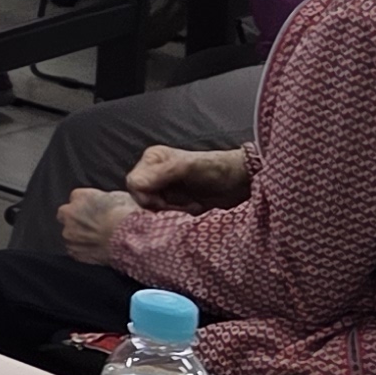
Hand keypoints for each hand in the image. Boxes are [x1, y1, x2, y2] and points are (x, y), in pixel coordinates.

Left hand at [56, 187, 139, 260]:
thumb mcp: (118, 197)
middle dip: (77, 219)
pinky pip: (75, 250)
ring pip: (70, 233)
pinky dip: (83, 250)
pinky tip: (96, 251)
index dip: (87, 206)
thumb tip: (105, 202)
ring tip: (97, 240)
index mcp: (79, 196)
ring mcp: (69, 233)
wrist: (128, 240)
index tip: (96, 212)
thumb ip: (103, 198)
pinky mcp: (73, 251)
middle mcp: (69, 213)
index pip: (76, 198)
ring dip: (79, 236)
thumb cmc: (126, 217)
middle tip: (94, 226)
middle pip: (67, 214)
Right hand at [127, 143, 251, 210]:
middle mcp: (153, 172)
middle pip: (142, 199)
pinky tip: (195, 209)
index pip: (134, 185)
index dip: (150, 197)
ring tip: (194, 205)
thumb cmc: (216, 169)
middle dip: (165, 205)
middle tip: (188, 203)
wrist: (241, 182)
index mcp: (152, 159)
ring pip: (153, 210)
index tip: (172, 200)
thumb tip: (135, 185)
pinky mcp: (174, 201)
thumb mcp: (188, 168)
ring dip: (174, 211)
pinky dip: (180, 215)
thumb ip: (161, 174)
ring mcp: (164, 188)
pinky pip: (165, 215)